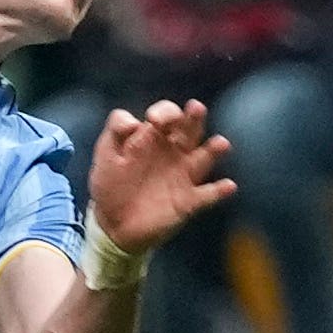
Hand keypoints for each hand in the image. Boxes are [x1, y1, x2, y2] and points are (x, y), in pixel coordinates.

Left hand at [87, 98, 236, 253]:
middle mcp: (174, 152)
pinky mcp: (189, 201)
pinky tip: (227, 185)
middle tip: (195, 108)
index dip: (164, 112)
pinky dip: (219, 191)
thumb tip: (134, 121)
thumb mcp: (105, 155)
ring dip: (214, 149)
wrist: (113, 225)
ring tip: (221, 143)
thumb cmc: (110, 185)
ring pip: (204, 157)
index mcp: (153, 137)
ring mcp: (184, 176)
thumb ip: (115, 131)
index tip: (153, 121)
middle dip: (193, 118)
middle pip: (190, 129)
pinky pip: (208, 195)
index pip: (167, 115)